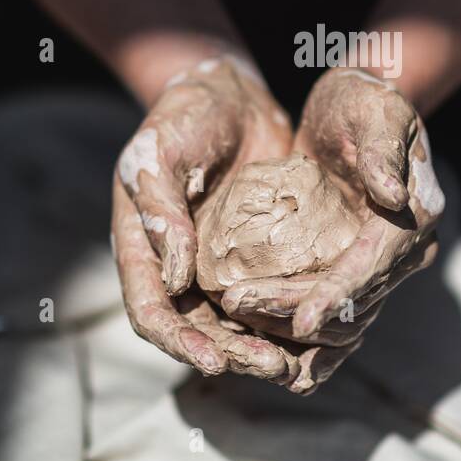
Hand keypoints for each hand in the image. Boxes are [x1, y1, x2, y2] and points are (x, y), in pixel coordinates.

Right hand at [113, 55, 295, 378]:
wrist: (229, 94)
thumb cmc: (183, 116)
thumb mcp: (158, 152)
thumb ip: (160, 210)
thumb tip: (172, 278)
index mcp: (142, 249)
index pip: (151, 311)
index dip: (178, 342)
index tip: (212, 362)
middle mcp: (176, 268)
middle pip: (197, 330)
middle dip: (232, 354)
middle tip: (272, 367)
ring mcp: (216, 265)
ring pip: (234, 324)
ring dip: (261, 347)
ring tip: (295, 364)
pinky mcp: (256, 256)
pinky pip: (269, 296)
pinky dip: (287, 319)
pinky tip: (318, 333)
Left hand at [220, 69, 441, 360]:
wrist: (353, 109)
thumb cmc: (363, 99)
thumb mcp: (374, 107)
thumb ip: (382, 147)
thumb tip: (394, 194)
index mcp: (414, 217)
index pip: (372, 266)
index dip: (337, 296)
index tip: (301, 322)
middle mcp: (403, 253)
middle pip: (351, 304)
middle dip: (293, 311)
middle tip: (236, 303)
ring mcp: (377, 267)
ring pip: (338, 323)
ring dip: (287, 328)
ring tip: (234, 314)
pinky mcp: (349, 270)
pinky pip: (327, 318)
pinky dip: (296, 339)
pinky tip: (256, 344)